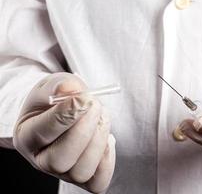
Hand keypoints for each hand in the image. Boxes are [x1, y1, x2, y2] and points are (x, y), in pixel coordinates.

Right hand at [13, 73, 115, 192]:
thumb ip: (61, 86)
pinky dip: (108, 158)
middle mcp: (42, 160)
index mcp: (27, 136)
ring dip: (99, 140)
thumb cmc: (55, 100)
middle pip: (60, 160)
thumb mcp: (53, 86)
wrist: (62, 112)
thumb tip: (72, 89)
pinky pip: (99, 181)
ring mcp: (64, 172)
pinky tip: (107, 137)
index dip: (67, 115)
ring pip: (82, 171)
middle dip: (84, 130)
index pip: (43, 132)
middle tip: (95, 105)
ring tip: (102, 115)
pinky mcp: (85, 178)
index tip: (84, 98)